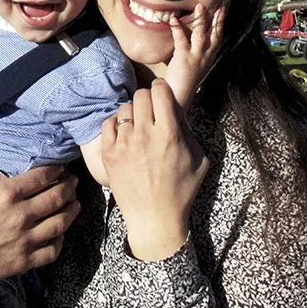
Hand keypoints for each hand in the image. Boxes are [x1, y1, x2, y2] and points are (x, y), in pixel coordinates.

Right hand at [0, 133, 79, 288]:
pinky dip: (60, 242)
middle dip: (68, 188)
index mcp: (6, 194)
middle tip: (73, 183)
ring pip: (59, 224)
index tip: (61, 168)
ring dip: (71, 212)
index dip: (55, 170)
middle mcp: (21, 215)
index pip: (41, 177)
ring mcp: (24, 240)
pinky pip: (51, 251)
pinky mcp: (23, 261)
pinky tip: (60, 236)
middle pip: (56, 198)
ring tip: (75, 205)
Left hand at [100, 79, 207, 260]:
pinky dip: (116, 124)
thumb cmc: (181, 190)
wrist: (154, 218)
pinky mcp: (109, 153)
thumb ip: (187, 130)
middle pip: (140, 95)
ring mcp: (124, 144)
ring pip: (124, 108)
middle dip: (147, 98)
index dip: (162, 89)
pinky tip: (124, 134)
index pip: (160, 92)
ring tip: (138, 125)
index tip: (162, 94)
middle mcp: (145, 136)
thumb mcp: (198, 159)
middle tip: (151, 110)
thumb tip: (175, 108)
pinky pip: (108, 123)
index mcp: (169, 135)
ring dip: (132, 112)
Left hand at [165, 4, 223, 110]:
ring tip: (199, 7)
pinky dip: (178, 29)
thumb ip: (191, 51)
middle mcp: (206, 56)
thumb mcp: (192, 64)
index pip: (218, 37)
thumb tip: (184, 38)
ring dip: (201, 20)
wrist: (179, 96)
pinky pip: (181, 40)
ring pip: (201, 35)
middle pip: (214, 34)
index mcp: (209, 57)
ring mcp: (196, 57)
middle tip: (219, 5)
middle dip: (216, 19)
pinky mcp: (184, 58)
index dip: (221, 23)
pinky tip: (174, 19)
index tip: (223, 10)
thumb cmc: (183, 80)